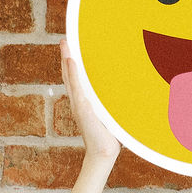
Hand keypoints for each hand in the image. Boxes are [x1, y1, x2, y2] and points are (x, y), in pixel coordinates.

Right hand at [61, 41, 123, 174]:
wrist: (104, 152)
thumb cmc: (110, 136)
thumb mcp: (111, 115)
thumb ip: (112, 104)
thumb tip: (127, 93)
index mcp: (84, 102)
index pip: (76, 80)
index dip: (72, 65)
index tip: (71, 49)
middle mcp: (78, 101)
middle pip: (69, 75)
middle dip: (66, 57)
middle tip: (64, 40)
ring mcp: (77, 104)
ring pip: (70, 78)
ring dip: (66, 60)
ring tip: (64, 44)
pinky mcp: (81, 108)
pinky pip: (76, 87)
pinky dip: (72, 74)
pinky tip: (70, 61)